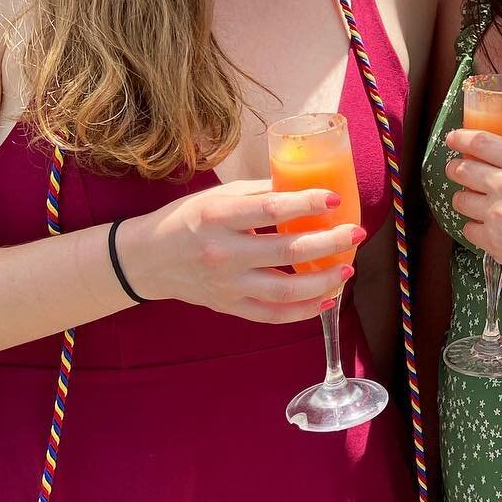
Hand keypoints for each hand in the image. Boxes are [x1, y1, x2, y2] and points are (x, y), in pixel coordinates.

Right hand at [114, 181, 363, 322]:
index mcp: (217, 216)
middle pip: (286, 252)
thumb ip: (259, 194)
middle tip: (356, 234)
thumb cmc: (187, 219)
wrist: (146, 259)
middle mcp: (222, 253)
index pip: (269, 210)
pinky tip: (327, 299)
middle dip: (328, 243)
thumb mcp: (217, 196)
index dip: (306, 203)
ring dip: (323, 282)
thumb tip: (307, 186)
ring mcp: (226, 285)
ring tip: (347, 268)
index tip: (335, 198)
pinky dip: (303, 312)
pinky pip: (272, 315)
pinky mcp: (228, 307)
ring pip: (284, 291)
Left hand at [444, 127, 501, 299]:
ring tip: (479, 202)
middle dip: (457, 168)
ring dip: (466, 198)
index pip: (481, 142)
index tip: (452, 139)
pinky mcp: (493, 242)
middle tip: (460, 170)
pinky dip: (477, 227)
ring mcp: (499, 215)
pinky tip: (492, 227)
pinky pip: (468, 228)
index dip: (460, 138)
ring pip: (460, 199)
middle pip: (462, 169)